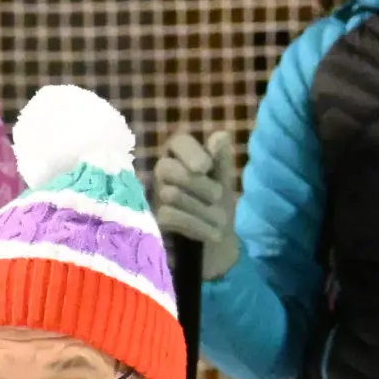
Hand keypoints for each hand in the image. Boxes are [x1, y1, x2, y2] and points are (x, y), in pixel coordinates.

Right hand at [150, 131, 240, 279]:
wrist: (216, 242)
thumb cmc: (217, 204)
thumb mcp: (224, 181)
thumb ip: (221, 159)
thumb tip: (220, 136)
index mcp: (181, 155)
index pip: (178, 142)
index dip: (190, 153)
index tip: (205, 167)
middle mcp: (163, 171)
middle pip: (167, 169)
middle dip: (198, 185)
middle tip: (217, 197)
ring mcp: (155, 196)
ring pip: (171, 194)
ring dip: (201, 209)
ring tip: (219, 220)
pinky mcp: (154, 220)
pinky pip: (170, 216)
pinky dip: (196, 225)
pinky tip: (211, 233)